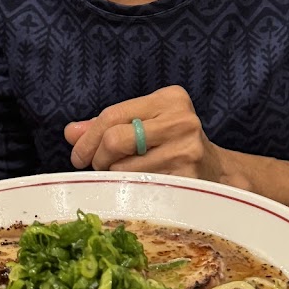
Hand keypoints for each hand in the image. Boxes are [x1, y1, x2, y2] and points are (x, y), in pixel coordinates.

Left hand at [64, 85, 225, 181]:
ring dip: (115, 177)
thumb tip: (71, 132)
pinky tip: (138, 188)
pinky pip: (139, 187)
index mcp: (170, 98)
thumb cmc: (173, 145)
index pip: (113, 114)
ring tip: (125, 177)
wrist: (217, 174)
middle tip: (101, 168)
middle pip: (115, 139)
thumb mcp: (145, 124)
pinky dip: (130, 190)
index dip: (88, 138)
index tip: (78, 156)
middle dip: (99, 158)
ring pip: (123, 168)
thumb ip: (108, 125)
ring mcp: (186, 149)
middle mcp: (181, 119)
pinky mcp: (187, 178)